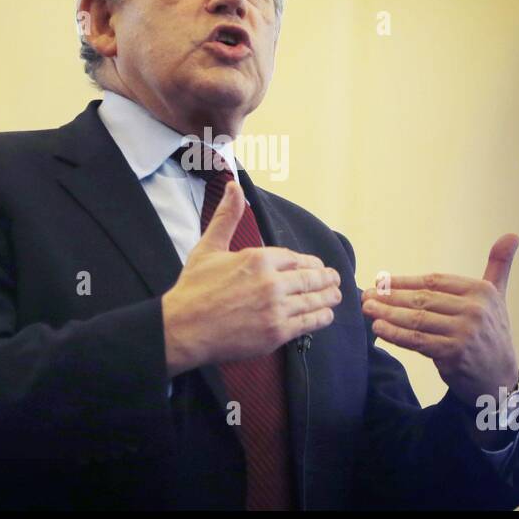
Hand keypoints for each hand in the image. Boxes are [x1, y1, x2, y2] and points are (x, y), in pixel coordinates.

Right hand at [161, 180, 341, 375]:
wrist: (183, 328)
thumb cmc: (193, 289)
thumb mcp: (209, 247)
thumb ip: (227, 217)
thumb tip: (233, 186)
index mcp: (258, 258)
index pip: (297, 259)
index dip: (310, 263)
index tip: (316, 266)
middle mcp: (272, 282)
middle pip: (311, 278)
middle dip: (326, 279)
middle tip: (335, 279)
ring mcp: (276, 309)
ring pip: (314, 300)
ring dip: (329, 297)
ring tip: (336, 295)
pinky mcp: (276, 332)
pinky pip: (309, 323)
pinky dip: (321, 318)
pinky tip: (326, 315)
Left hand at [360, 234, 518, 409]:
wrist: (499, 378)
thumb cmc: (492, 333)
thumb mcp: (497, 297)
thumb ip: (499, 266)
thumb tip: (512, 234)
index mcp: (480, 291)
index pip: (434, 281)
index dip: (405, 280)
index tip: (381, 280)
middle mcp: (474, 310)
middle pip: (423, 299)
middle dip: (390, 296)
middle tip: (366, 295)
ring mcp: (464, 333)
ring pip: (417, 320)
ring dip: (388, 314)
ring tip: (367, 309)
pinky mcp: (454, 354)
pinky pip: (418, 341)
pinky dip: (396, 334)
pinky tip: (379, 328)